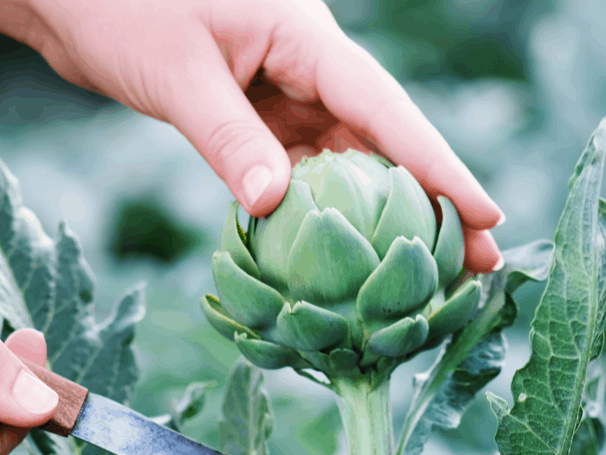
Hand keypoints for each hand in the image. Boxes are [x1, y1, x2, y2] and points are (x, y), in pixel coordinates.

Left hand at [16, 0, 505, 271]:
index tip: (487, 215)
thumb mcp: (178, 75)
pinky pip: (295, 166)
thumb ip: (230, 139)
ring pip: (341, 158)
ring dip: (373, 216)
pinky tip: (333, 257)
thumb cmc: (118, 7)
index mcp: (302, 34)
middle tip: (475, 265)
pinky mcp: (250, 111)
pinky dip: (312, 209)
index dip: (438, 165)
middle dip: (425, 203)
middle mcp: (303, 59)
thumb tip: (276, 207)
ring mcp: (279, 86)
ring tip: (417, 276)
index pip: (384, 106)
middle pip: (380, 138)